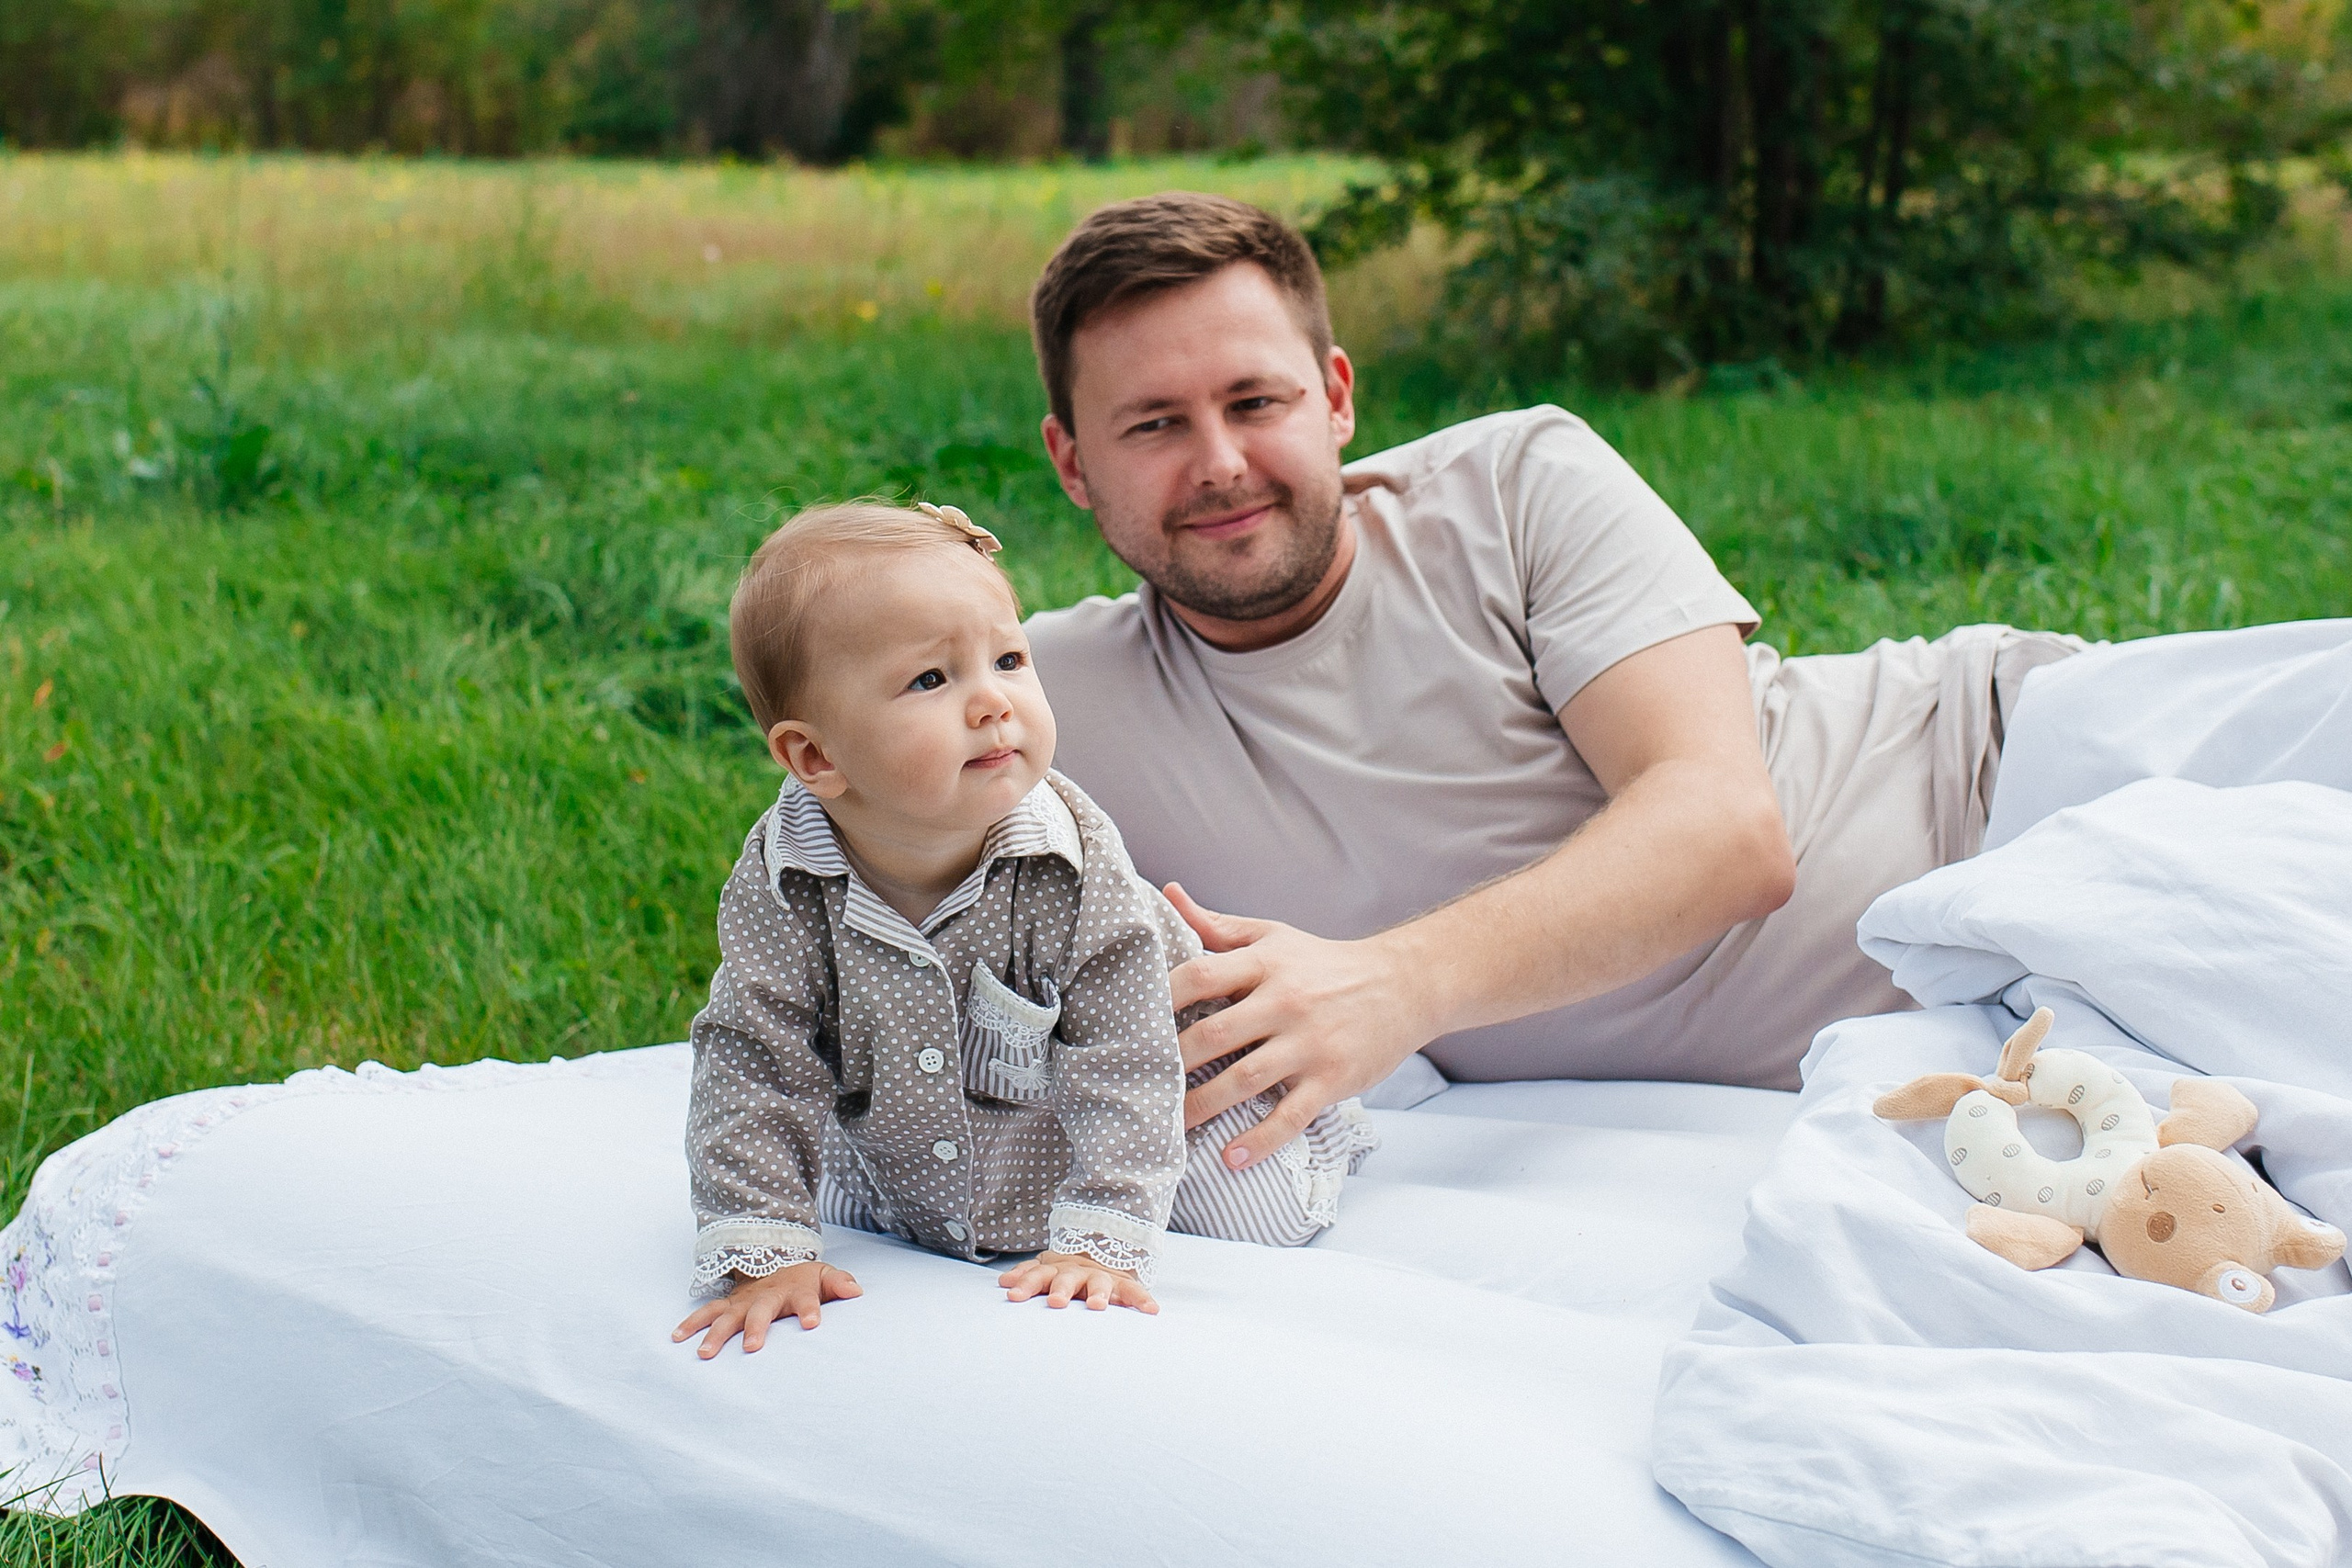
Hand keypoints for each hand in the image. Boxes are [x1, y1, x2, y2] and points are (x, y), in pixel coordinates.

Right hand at [672, 1260, 862, 1355]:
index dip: (809, 1310)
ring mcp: (744, 1301)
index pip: (807, 1300)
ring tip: (705, 1354)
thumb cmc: (804, 1280)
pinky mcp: (728, 1305)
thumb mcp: (825, 1276)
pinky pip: (706, 1313)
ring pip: (728, 1316)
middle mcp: (767, 1296)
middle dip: (756, 1328)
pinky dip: (691, 1324)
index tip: (811, 1323)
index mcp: (796, 1291)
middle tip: (751, 1348)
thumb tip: (856, 1291)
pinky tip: (677, 1338)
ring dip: (715, 1334)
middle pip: (761, 1311)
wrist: (775, 1262)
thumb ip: (840, 1283)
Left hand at [997, 1251, 1159, 1312]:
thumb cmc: (1066, 1272)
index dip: (1025, 1284)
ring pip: (1099, 1283)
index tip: (1013, 1296)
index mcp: (1056, 1269)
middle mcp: (1077, 1272)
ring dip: (1098, 1293)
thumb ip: (1027, 1274)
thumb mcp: (1046, 1268)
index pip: (1037, 1275)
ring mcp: (1101, 1277)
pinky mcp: (1123, 1284)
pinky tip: (1151, 1311)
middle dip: (1061, 1289)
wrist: (1101, 1254)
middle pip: (1067, 1278)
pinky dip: (1142, 1300)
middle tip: (1056, 1302)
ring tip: (1097, 1306)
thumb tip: (1003, 1282)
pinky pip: (1134, 1291)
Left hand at [1164, 882, 1434, 1172]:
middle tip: (1138, 1084)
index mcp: (1265, 964)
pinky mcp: (1332, 1079)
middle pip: (1214, 1035)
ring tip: (1169, 1128)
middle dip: (1172, 1063)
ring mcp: (1310, 1044)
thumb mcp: (1273, 937)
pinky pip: (1291, 1116)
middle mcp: (1286, 1002)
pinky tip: (1231, 1159)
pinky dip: (1260, 1140)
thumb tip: (1168, 894)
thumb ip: (1217, 925)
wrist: (1403, 985)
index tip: (1131, 1022)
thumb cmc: (1323, 963)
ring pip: (1245, 1080)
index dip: (1160, 998)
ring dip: (1202, 1107)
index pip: (1200, 975)